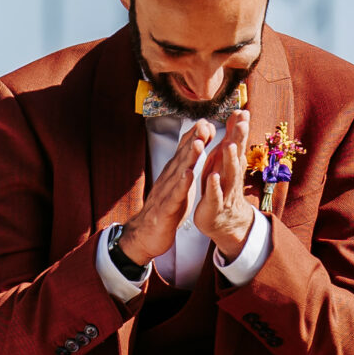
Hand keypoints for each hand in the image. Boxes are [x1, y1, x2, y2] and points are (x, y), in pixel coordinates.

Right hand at [118, 118, 215, 263]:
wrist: (147, 234)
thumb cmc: (166, 207)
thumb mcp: (179, 183)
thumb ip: (187, 164)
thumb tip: (196, 144)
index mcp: (174, 173)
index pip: (184, 150)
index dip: (195, 135)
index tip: (207, 120)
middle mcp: (168, 178)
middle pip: (182, 156)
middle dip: (194, 140)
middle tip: (204, 124)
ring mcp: (166, 192)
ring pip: (179, 172)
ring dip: (188, 158)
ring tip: (199, 144)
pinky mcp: (166, 208)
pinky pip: (174, 195)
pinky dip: (181, 185)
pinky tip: (187, 175)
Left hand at [195, 109, 256, 260]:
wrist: (222, 220)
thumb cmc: (221, 184)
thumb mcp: (224, 160)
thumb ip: (231, 138)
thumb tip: (239, 115)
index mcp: (230, 163)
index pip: (237, 142)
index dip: (240, 128)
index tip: (243, 112)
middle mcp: (230, 174)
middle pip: (237, 155)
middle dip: (239, 139)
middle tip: (243, 123)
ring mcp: (224, 189)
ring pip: (229, 174)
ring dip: (229, 160)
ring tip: (229, 145)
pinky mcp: (214, 204)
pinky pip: (215, 194)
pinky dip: (214, 186)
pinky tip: (213, 177)